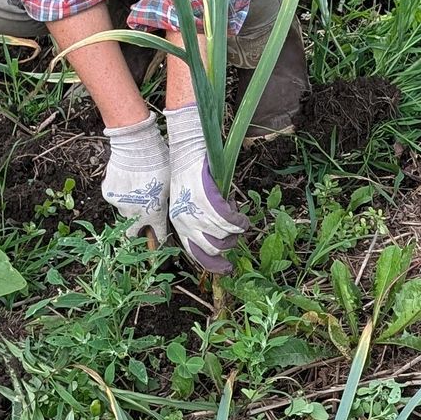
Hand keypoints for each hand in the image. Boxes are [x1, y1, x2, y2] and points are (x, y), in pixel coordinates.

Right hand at [100, 114, 167, 245]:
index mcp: (154, 213)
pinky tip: (125, 179)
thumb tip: (162, 207)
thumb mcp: (168, 184)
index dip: (159, 241)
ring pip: (123, 211)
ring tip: (134, 188)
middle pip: (132, 232)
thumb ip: (163, 201)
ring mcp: (120, 204)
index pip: (158, 235)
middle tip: (138, 225)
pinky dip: (119, 192)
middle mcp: (135, 213)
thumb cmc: (158, 163)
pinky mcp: (108, 194)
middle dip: (135, 232)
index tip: (158, 243)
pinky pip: (114, 198)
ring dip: (129, 205)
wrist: (136, 147)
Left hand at [164, 103, 247, 273]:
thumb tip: (219, 235)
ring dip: (235, 228)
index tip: (226, 269)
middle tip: (235, 231)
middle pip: (214, 249)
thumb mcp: (188, 202)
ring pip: (225, 236)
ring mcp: (197, 213)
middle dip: (229, 243)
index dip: (213, 265)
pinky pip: (232, 221)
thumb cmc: (188, 174)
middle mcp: (186, 222)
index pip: (196, 255)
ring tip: (235, 214)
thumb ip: (199, 220)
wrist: (187, 150)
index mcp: (179, 224)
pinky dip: (240, 220)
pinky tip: (241, 214)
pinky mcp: (209, 201)